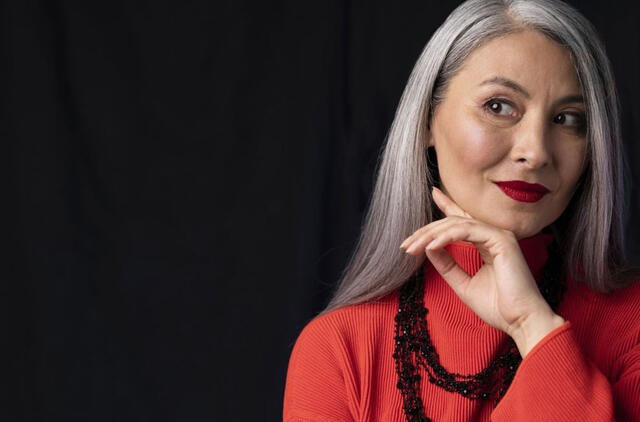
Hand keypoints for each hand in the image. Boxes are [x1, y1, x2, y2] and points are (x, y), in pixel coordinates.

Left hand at [399, 187, 564, 356]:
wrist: (521, 322)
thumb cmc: (498, 307)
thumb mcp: (463, 283)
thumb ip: (447, 265)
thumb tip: (428, 248)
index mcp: (488, 243)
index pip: (463, 220)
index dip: (447, 206)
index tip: (433, 194)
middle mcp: (494, 235)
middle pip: (453, 222)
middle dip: (426, 231)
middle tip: (405, 243)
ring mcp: (499, 236)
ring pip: (457, 225)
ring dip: (430, 235)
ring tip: (412, 247)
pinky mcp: (501, 240)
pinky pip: (467, 232)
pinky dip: (446, 238)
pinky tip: (429, 247)